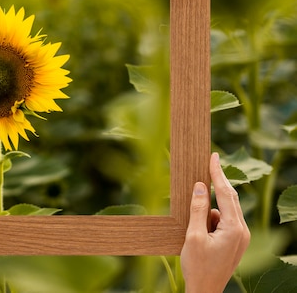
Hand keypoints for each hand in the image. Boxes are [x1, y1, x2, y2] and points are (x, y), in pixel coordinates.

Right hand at [181, 152, 249, 292]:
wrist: (205, 291)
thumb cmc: (198, 266)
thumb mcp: (193, 236)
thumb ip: (197, 209)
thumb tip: (200, 186)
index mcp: (234, 228)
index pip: (225, 193)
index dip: (218, 173)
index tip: (213, 156)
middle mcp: (242, 231)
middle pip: (229, 199)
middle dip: (216, 185)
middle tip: (207, 164)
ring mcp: (240, 237)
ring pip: (224, 211)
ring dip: (208, 211)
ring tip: (194, 228)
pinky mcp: (235, 242)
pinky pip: (222, 222)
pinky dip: (210, 220)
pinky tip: (199, 232)